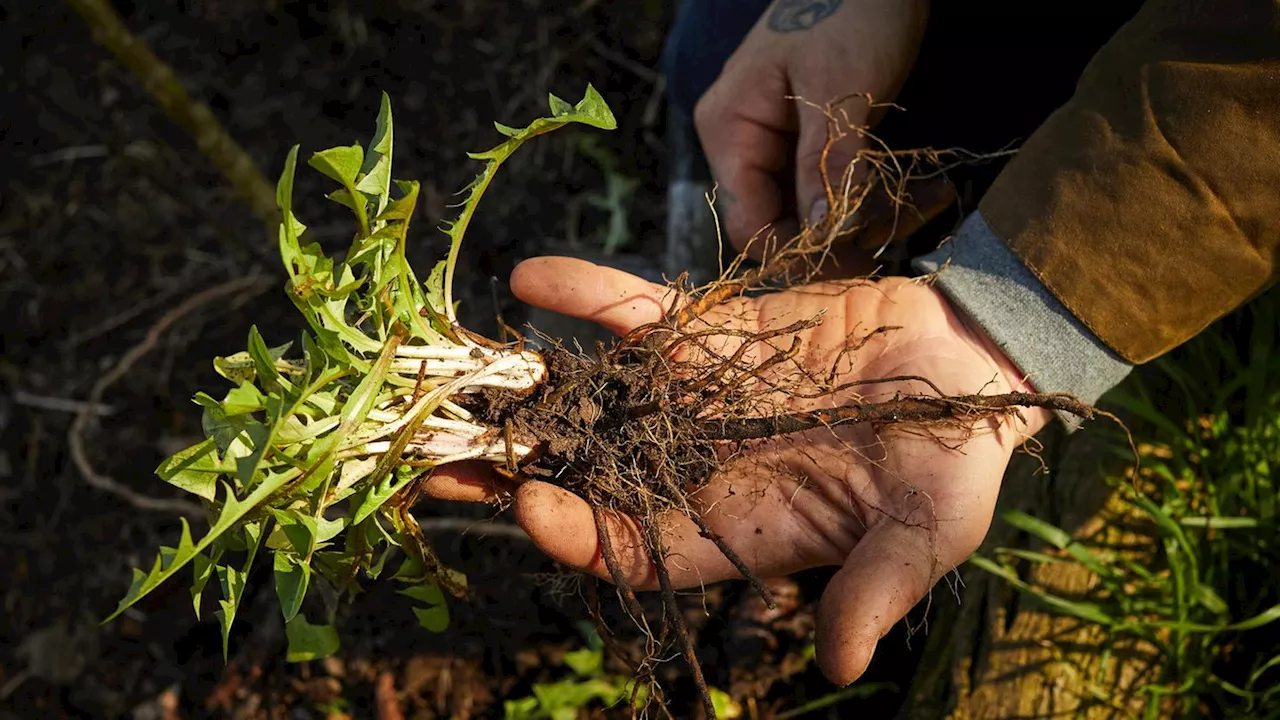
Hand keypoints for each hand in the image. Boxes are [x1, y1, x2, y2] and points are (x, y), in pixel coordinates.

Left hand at [429, 256, 1050, 685]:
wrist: (970, 365)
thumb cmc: (953, 463)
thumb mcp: (928, 532)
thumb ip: (875, 589)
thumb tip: (839, 668)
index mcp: (738, 531)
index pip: (638, 548)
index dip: (583, 535)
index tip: (533, 509)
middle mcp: (699, 468)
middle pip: (591, 478)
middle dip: (516, 471)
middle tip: (438, 465)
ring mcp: (695, 399)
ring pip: (596, 397)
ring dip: (529, 388)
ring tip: (459, 376)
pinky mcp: (709, 334)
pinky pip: (637, 316)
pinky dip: (588, 296)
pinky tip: (530, 276)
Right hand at [695, 0, 928, 257]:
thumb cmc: (853, 13)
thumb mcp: (842, 89)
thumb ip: (827, 164)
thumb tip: (818, 235)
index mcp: (730, 129)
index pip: (748, 222)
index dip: (796, 253)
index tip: (854, 264)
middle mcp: (742, 142)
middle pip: (778, 221)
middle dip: (839, 237)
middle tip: (900, 239)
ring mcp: (774, 141)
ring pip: (809, 209)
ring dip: (865, 218)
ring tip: (927, 206)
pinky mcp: (806, 138)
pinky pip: (829, 185)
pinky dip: (869, 195)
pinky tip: (918, 195)